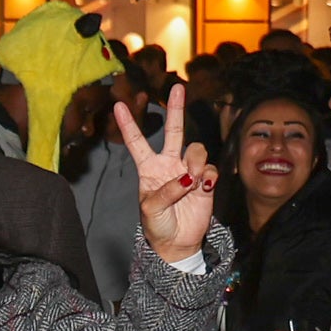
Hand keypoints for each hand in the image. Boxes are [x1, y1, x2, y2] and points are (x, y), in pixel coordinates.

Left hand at [122, 85, 215, 265]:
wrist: (177, 242)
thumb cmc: (158, 225)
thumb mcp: (151, 210)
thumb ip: (165, 192)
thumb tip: (187, 178)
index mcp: (148, 169)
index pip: (137, 143)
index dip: (129, 125)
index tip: (118, 105)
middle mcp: (169, 164)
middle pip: (174, 131)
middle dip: (176, 110)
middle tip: (177, 87)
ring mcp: (188, 170)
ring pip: (197, 149)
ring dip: (197, 163)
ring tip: (193, 183)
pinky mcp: (206, 180)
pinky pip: (211, 168)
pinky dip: (209, 176)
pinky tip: (204, 188)